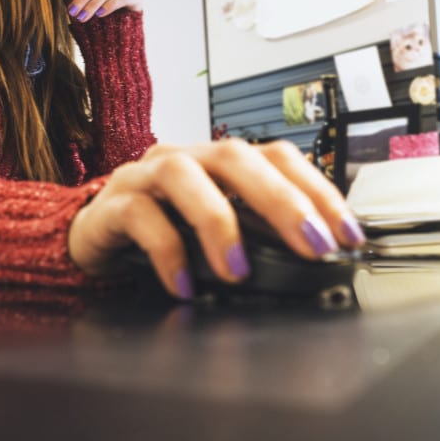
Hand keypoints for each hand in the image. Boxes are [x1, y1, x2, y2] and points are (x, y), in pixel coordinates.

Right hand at [67, 139, 364, 298]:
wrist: (94, 238)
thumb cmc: (163, 231)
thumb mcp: (216, 229)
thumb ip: (257, 234)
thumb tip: (314, 259)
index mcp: (218, 161)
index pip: (276, 156)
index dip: (316, 190)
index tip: (345, 233)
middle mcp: (185, 158)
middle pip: (235, 157)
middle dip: (280, 200)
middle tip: (311, 245)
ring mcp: (145, 176)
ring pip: (183, 175)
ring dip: (218, 221)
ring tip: (238, 270)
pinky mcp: (113, 205)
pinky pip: (140, 217)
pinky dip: (168, 251)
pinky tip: (186, 283)